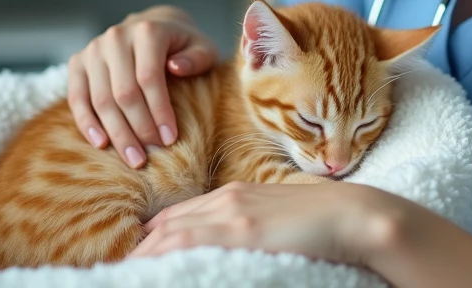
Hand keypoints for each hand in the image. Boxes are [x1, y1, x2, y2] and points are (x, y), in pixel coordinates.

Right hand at [68, 5, 218, 167]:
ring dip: (116, 133)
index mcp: (147, 31)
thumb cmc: (182, 45)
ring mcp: (94, 49)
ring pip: (100, 99)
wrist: (153, 26)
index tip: (170, 139)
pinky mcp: (78, 62)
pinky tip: (102, 144)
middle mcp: (116, 36)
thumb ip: (197, 58)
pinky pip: (77, 98)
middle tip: (150, 157)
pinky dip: (87, 123)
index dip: (159, 111)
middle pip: (123, 92)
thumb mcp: (202, 47)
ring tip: (133, 158)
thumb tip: (176, 67)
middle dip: (138, 129)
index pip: (149, 77)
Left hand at [128, 181, 390, 265]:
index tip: (134, 259)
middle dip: (140, 250)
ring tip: (122, 275)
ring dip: (144, 257)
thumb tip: (229, 247)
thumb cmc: (322, 223)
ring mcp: (232, 212)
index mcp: (233, 195)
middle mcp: (225, 199)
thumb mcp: (275, 219)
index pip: (177, 217)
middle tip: (117, 273)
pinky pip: (191, 242)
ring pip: (171, 234)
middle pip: (167, 226)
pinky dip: (164, 255)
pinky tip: (148, 269)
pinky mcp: (243, 228)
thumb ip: (248, 227)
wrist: (354, 214)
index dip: (151, 238)